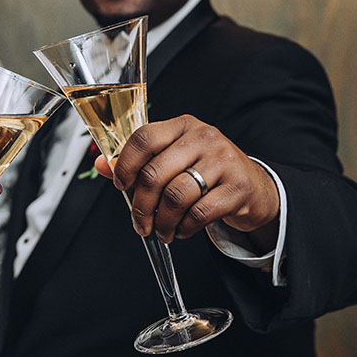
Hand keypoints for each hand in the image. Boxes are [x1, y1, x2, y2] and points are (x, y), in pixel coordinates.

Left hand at [95, 115, 278, 243]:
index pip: (144, 138)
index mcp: (183, 125)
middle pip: (155, 173)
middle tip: (140, 223)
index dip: (125, 165)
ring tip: (162, 231)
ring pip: (176, 196)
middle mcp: (204, 137)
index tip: (121, 185)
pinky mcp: (237, 187)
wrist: (255, 187)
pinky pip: (199, 213)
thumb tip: (101, 164)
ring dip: (162, 221)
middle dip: (141, 206)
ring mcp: (223, 160)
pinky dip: (184, 227)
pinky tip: (182, 229)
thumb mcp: (174, 159)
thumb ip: (138, 161)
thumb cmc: (206, 171)